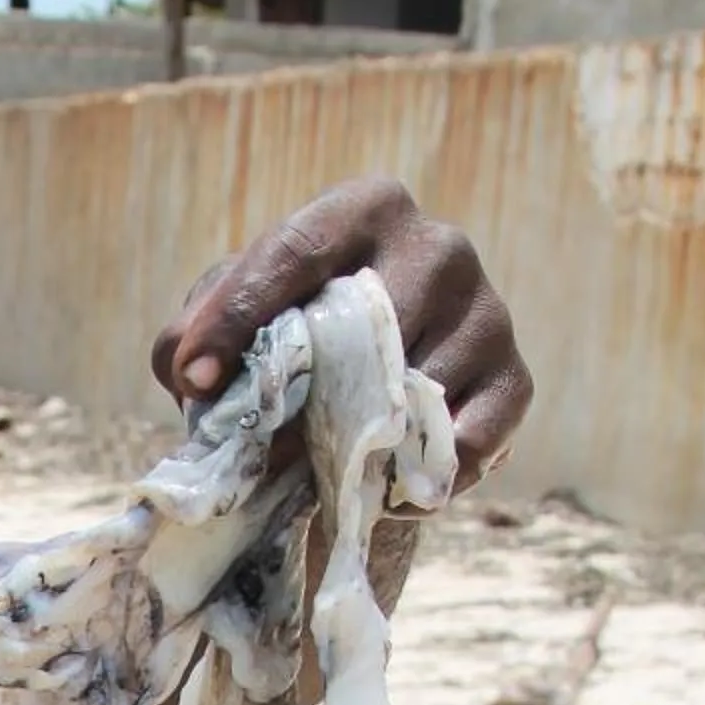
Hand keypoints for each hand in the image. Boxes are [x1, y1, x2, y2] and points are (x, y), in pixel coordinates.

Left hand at [153, 177, 532, 491]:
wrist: (370, 390)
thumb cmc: (290, 343)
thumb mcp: (227, 325)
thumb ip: (191, 336)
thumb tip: (193, 372)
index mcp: (362, 211)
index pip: (297, 251)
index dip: (239, 316)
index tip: (192, 376)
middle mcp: (437, 246)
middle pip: (366, 324)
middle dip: (306, 399)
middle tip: (261, 454)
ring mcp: (485, 311)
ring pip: (415, 391)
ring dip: (362, 449)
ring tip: (323, 477)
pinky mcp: (513, 378)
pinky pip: (468, 442)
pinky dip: (422, 481)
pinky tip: (385, 494)